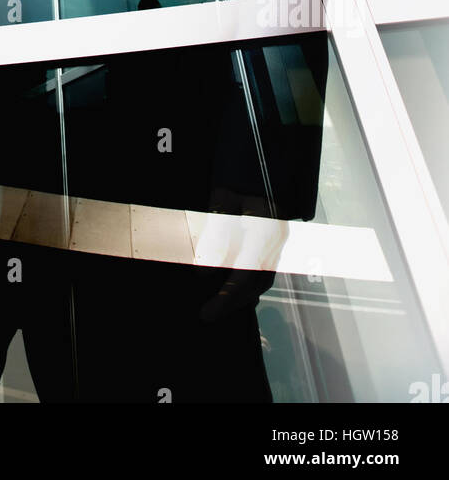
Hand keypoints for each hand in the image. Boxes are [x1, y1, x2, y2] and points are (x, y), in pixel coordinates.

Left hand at [195, 188, 288, 322]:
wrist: (256, 166)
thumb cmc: (237, 181)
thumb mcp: (221, 207)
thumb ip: (214, 239)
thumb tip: (203, 272)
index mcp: (264, 232)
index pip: (245, 275)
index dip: (226, 296)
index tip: (207, 312)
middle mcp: (275, 241)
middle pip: (256, 282)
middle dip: (233, 301)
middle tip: (209, 313)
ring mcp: (277, 241)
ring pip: (262, 279)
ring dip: (242, 295)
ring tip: (219, 306)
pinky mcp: (274, 240)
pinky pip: (264, 270)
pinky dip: (249, 283)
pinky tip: (235, 290)